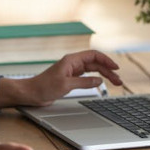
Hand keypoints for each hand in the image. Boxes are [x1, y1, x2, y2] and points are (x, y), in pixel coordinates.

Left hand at [0, 50, 121, 106]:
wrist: (31, 93)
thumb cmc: (43, 87)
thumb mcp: (66, 85)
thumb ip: (84, 82)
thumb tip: (99, 80)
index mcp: (71, 60)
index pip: (93, 56)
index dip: (106, 60)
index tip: (116, 68)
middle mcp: (73, 64)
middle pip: (95, 63)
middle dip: (108, 70)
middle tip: (118, 81)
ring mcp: (72, 71)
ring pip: (92, 70)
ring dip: (104, 75)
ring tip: (115, 83)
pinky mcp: (70, 79)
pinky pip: (87, 77)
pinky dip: (95, 80)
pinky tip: (101, 84)